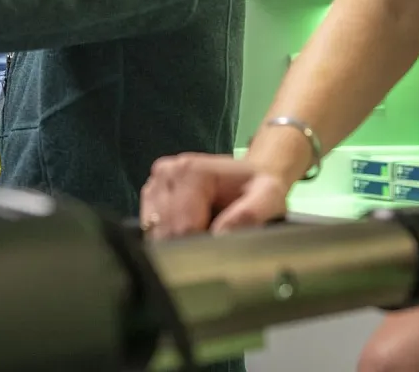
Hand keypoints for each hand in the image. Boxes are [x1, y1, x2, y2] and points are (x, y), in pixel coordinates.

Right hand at [139, 153, 289, 238]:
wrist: (247, 175)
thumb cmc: (257, 186)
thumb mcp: (268, 196)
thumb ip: (250, 215)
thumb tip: (220, 235)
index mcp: (190, 171)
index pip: (183, 228)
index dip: (201, 246)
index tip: (220, 247)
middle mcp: (166, 172)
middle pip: (166, 232)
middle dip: (188, 246)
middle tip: (213, 241)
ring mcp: (154, 183)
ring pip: (155, 234)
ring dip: (177, 244)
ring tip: (202, 234)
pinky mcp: (149, 195)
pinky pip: (150, 230)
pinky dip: (168, 238)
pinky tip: (189, 232)